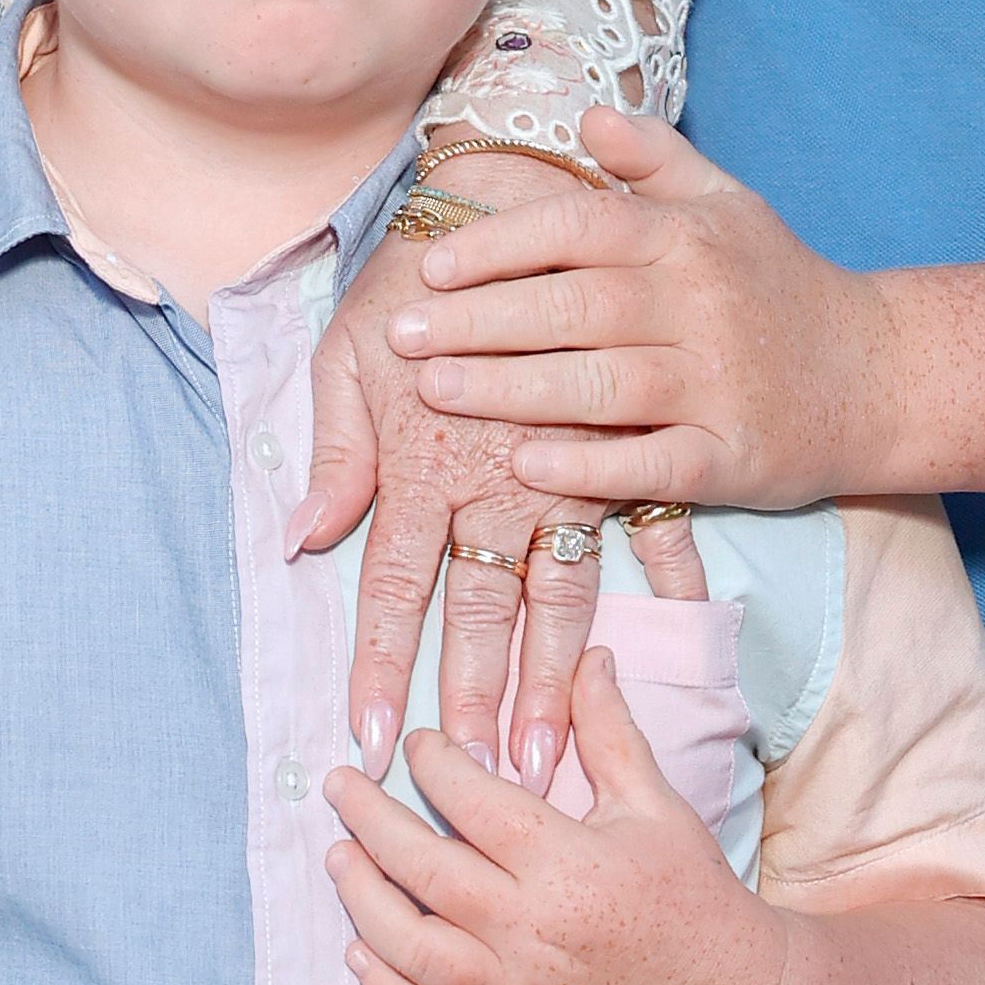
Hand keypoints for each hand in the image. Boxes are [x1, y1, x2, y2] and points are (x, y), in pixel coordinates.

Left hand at [305, 159, 710, 793]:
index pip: (394, 587)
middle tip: (484, 786)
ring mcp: (565, 468)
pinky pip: (652, 523)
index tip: (373, 740)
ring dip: (555, 676)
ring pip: (561, 594)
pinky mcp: (620, 444)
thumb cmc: (409, 279)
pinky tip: (681, 638)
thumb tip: (302, 538)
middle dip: (478, 702)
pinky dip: (668, 580)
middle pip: (482, 613)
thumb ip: (331, 449)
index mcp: (421, 463)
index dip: (380, 666)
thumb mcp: (344, 351)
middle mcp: (495, 480)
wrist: (502, 197)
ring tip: (554, 754)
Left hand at [325, 653, 766, 984]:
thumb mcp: (656, 804)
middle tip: (339, 786)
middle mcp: (532, 929)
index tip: (416, 741)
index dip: (433, 763)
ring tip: (336, 856)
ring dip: (362, 901)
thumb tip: (591, 654)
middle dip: (368, 821)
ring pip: (412, 949)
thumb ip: (610, 730)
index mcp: (567, 863)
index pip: (473, 802)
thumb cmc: (693, 895)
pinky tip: (359, 953)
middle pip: (423, 870)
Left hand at [388, 110, 905, 521]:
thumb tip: (586, 116)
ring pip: (598, 387)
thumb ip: (653, 160)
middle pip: (572, 310)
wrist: (880, 376)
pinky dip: (586, 466)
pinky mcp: (735, 457)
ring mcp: (719, 384)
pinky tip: (524, 466)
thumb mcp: (728, 203)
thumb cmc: (779, 285)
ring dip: (509, 391)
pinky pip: (649, 462)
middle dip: (477, 322)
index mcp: (685, 239)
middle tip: (401, 336)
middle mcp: (700, 306)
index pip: (576, 230)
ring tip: (435, 393)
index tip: (428, 266)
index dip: (497, 246)